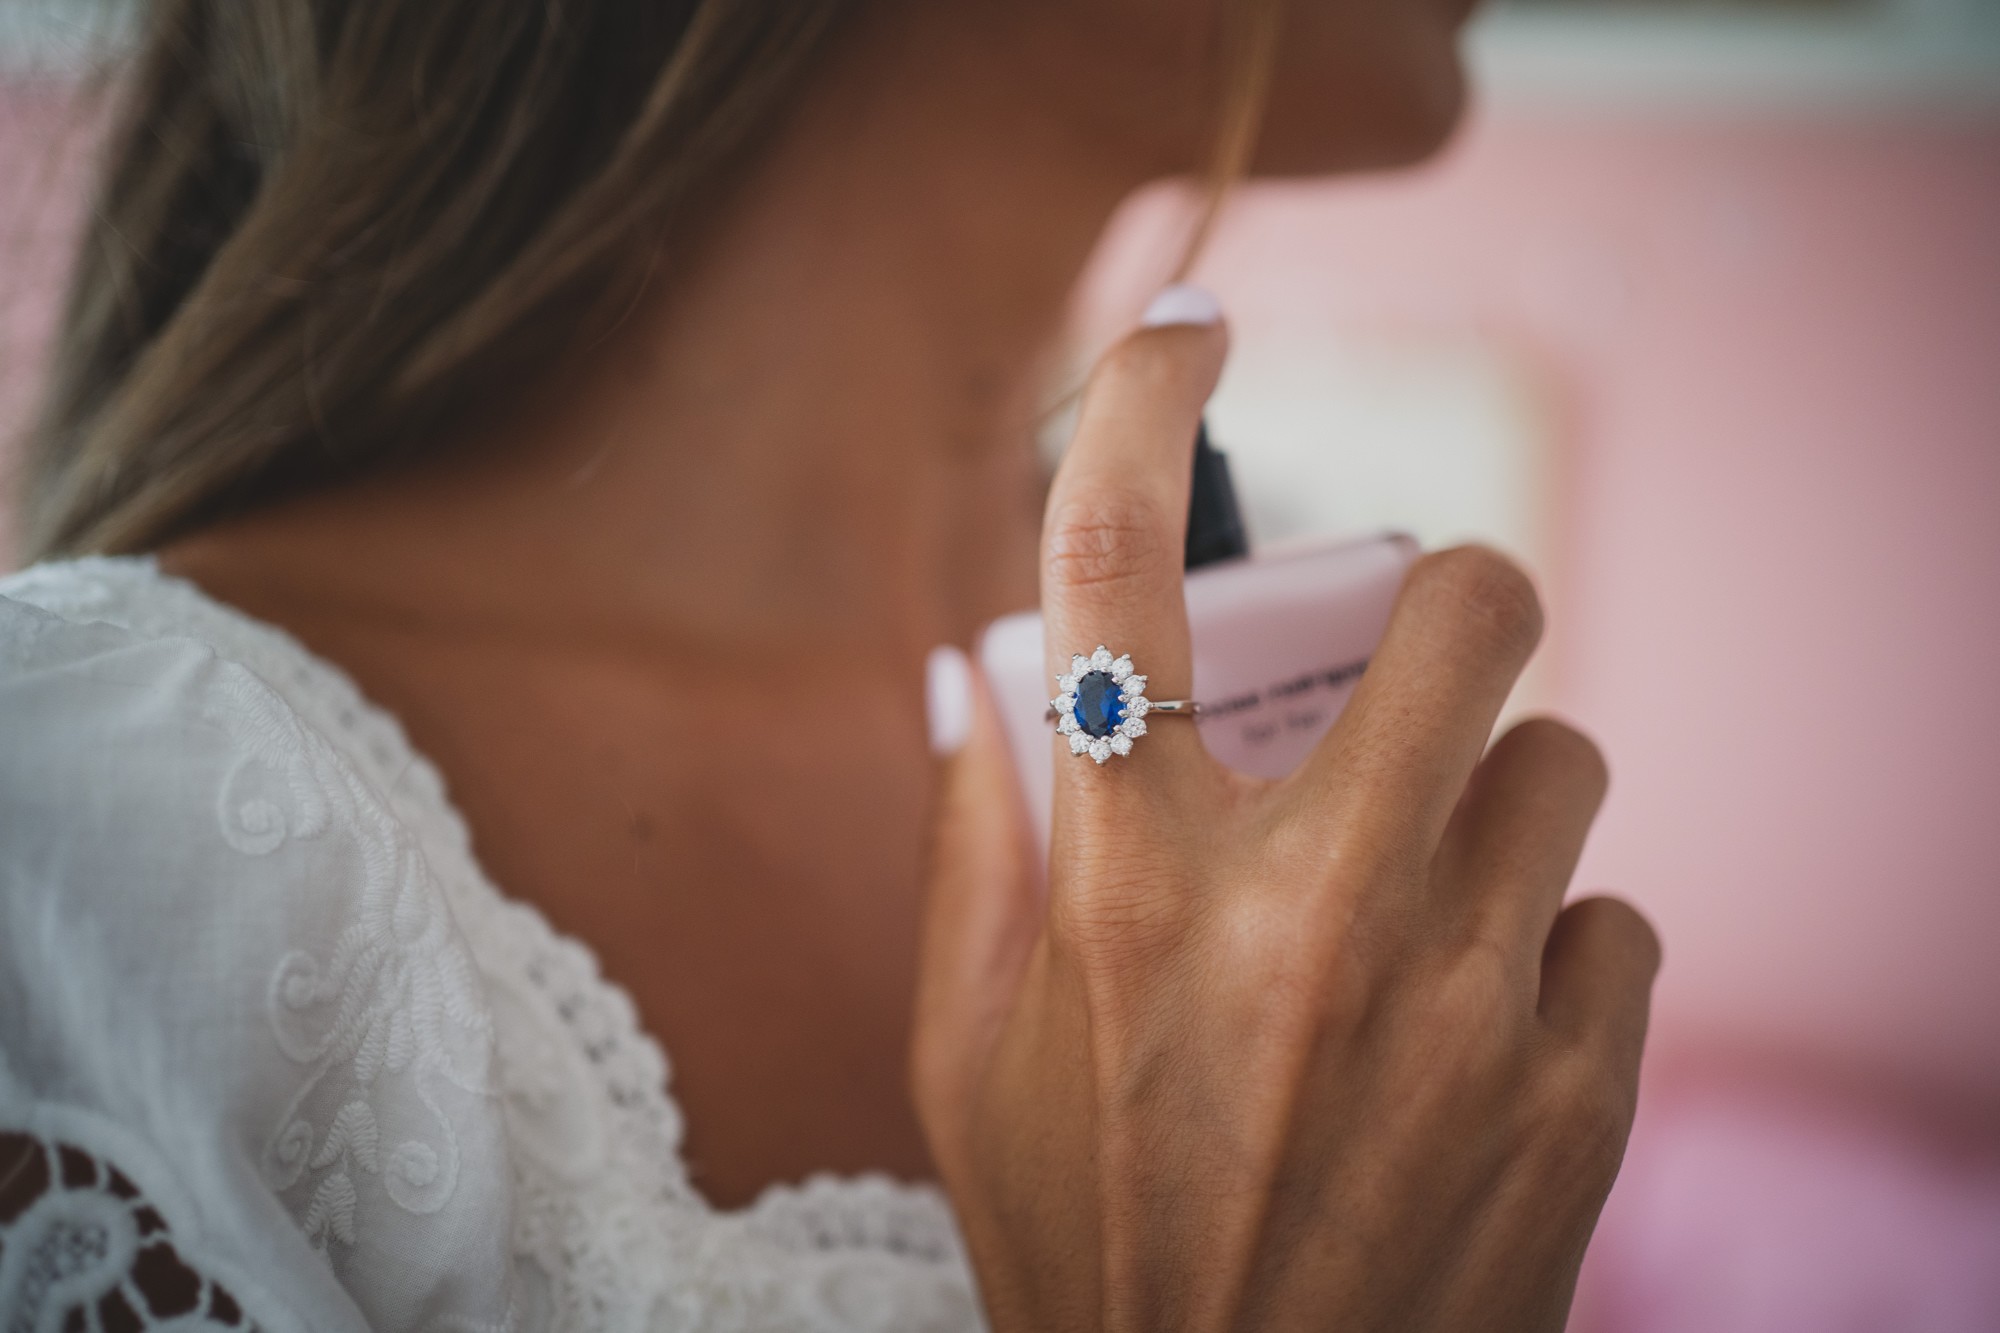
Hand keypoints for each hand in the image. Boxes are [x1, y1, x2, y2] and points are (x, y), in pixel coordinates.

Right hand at [912, 306, 1659, 1330]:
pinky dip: (1553, 951)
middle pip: (1469, 606)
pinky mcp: (1573, 1088)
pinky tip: (1479, 1029)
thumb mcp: (962, 1062)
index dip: (1144, 398)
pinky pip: (1612, 921)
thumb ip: (967, 854)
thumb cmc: (1083, 1245)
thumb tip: (973, 686)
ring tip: (1433, 892)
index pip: (1114, 569)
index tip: (1183, 328)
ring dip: (1501, 797)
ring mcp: (1460, 1001)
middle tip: (1423, 654)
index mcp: (1124, 890)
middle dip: (1458, 593)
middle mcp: (1303, 914)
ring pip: (1564, 763)